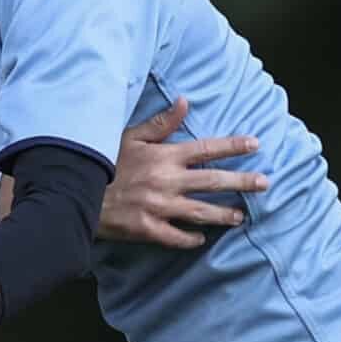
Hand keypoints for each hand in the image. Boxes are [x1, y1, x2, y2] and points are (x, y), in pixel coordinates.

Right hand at [97, 96, 268, 248]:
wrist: (76, 194)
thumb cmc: (102, 162)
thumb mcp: (129, 136)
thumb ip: (161, 123)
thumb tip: (186, 102)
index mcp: (164, 157)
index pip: (207, 149)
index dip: (233, 146)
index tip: (255, 144)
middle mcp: (167, 181)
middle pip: (213, 182)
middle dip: (242, 182)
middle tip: (265, 184)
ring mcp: (159, 207)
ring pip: (200, 212)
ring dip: (223, 214)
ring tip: (240, 217)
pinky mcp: (148, 229)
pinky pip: (176, 237)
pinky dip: (190, 239)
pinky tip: (201, 238)